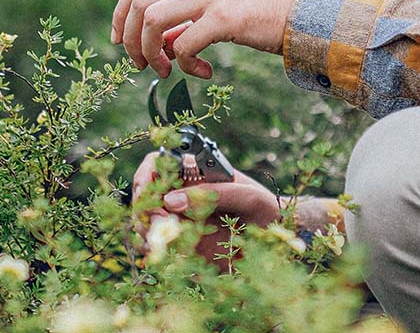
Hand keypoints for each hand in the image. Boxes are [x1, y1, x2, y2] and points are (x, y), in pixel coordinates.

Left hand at [110, 0, 307, 77]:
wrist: (310, 10)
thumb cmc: (270, 11)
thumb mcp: (225, 3)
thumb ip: (192, 15)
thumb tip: (163, 43)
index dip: (121, 13)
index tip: (121, 40)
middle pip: (139, 2)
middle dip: (131, 39)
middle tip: (143, 65)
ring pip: (152, 19)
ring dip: (151, 51)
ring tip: (167, 71)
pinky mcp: (226, 17)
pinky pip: (185, 45)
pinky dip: (186, 65)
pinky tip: (206, 73)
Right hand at [132, 151, 279, 264]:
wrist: (275, 235)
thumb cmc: (262, 205)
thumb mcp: (244, 195)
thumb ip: (210, 194)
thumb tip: (170, 200)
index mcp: (194, 172)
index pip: (157, 163)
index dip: (146, 176)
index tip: (147, 195)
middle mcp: (181, 194)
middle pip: (144, 197)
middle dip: (145, 212)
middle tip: (164, 225)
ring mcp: (180, 219)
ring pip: (145, 224)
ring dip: (149, 235)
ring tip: (171, 243)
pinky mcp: (183, 244)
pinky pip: (160, 249)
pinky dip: (161, 254)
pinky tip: (178, 257)